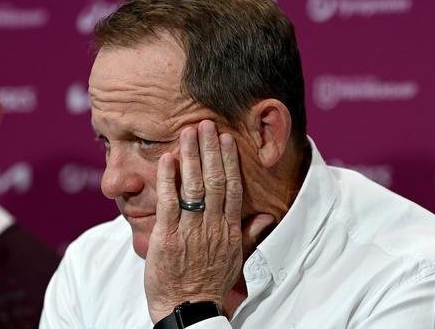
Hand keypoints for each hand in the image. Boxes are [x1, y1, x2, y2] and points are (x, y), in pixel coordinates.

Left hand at [144, 120, 271, 322]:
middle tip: (205, 124)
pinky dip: (168, 180)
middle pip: (214, 181)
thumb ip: (249, 234)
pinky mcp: (168, 238)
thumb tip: (266, 216)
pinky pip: (169, 203)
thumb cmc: (209, 283)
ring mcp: (190, 231)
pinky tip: (168, 159)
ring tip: (188, 132)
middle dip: (210, 150)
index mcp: (229, 230)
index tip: (226, 139)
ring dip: (191, 157)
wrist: (187, 309)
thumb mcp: (236, 259)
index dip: (229, 161)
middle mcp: (213, 227)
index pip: (232, 188)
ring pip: (193, 187)